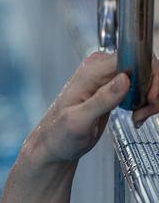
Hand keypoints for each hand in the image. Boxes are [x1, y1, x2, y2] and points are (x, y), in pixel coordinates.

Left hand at [24, 51, 158, 166]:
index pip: (134, 57)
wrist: (54, 145)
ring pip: (148, 77)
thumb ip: (102, 100)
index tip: (150, 99)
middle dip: (154, 90)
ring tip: (139, 116)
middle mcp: (101, 68)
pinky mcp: (116, 88)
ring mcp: (110, 77)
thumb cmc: (59, 135)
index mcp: (92, 71)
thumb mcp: (79, 120)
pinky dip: (147, 102)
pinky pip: (143, 87)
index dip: (150, 76)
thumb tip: (124, 79)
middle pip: (146, 66)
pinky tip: (137, 115)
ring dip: (152, 98)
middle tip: (144, 113)